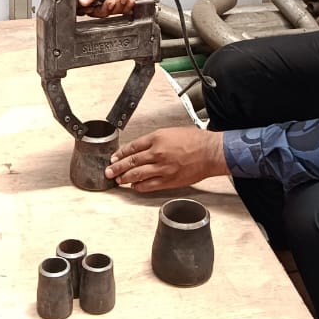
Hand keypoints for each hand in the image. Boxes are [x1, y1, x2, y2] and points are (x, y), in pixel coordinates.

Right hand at [72, 0, 139, 12]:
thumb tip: (83, 0)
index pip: (78, 1)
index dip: (87, 7)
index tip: (96, 7)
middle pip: (94, 10)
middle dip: (106, 7)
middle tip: (112, 0)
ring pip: (108, 10)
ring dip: (118, 5)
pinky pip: (118, 9)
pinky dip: (125, 6)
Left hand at [104, 127, 227, 191]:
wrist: (210, 152)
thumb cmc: (195, 140)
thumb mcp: (171, 132)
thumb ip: (156, 140)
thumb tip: (142, 148)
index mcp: (157, 138)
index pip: (133, 147)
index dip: (121, 153)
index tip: (114, 157)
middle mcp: (157, 153)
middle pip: (131, 161)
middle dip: (117, 167)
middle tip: (109, 171)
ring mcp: (162, 168)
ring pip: (137, 174)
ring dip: (125, 178)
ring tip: (117, 180)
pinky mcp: (169, 180)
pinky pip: (150, 185)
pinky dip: (140, 186)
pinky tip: (134, 186)